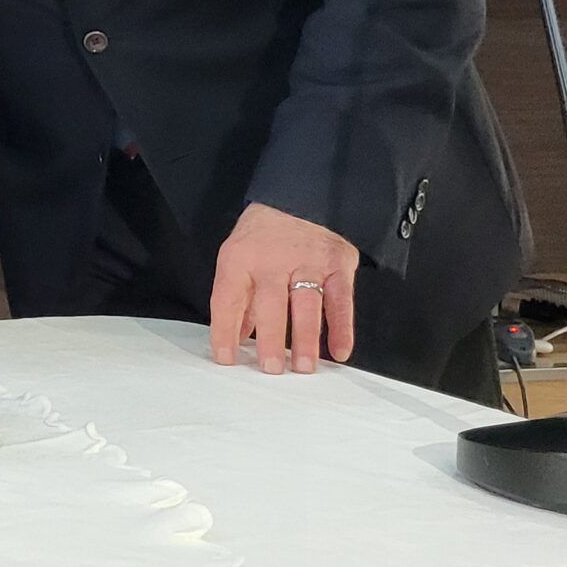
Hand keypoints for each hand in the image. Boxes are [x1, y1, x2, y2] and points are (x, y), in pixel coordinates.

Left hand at [209, 202, 358, 374]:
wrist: (299, 197)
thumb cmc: (264, 236)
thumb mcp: (238, 257)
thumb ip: (238, 298)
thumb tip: (235, 339)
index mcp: (240, 258)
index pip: (227, 299)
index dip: (224, 330)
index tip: (226, 358)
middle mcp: (273, 260)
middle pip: (270, 304)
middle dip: (270, 339)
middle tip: (271, 369)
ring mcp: (308, 262)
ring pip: (306, 305)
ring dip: (305, 339)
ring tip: (303, 367)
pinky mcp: (338, 264)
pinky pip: (341, 301)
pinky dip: (342, 328)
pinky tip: (339, 352)